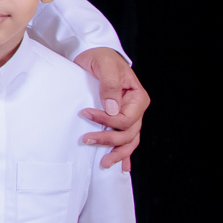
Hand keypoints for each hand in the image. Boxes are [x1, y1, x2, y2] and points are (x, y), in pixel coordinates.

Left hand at [74, 47, 145, 170]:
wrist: (95, 55)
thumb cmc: (101, 58)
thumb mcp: (106, 67)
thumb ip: (110, 86)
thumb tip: (112, 108)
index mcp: (137, 98)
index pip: (126, 118)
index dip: (107, 121)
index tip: (85, 114)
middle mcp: (136, 109)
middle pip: (128, 133)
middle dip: (109, 140)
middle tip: (87, 140)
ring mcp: (129, 116)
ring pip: (129, 140)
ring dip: (118, 152)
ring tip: (104, 162)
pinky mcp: (118, 119)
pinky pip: (125, 140)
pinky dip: (124, 154)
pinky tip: (121, 167)